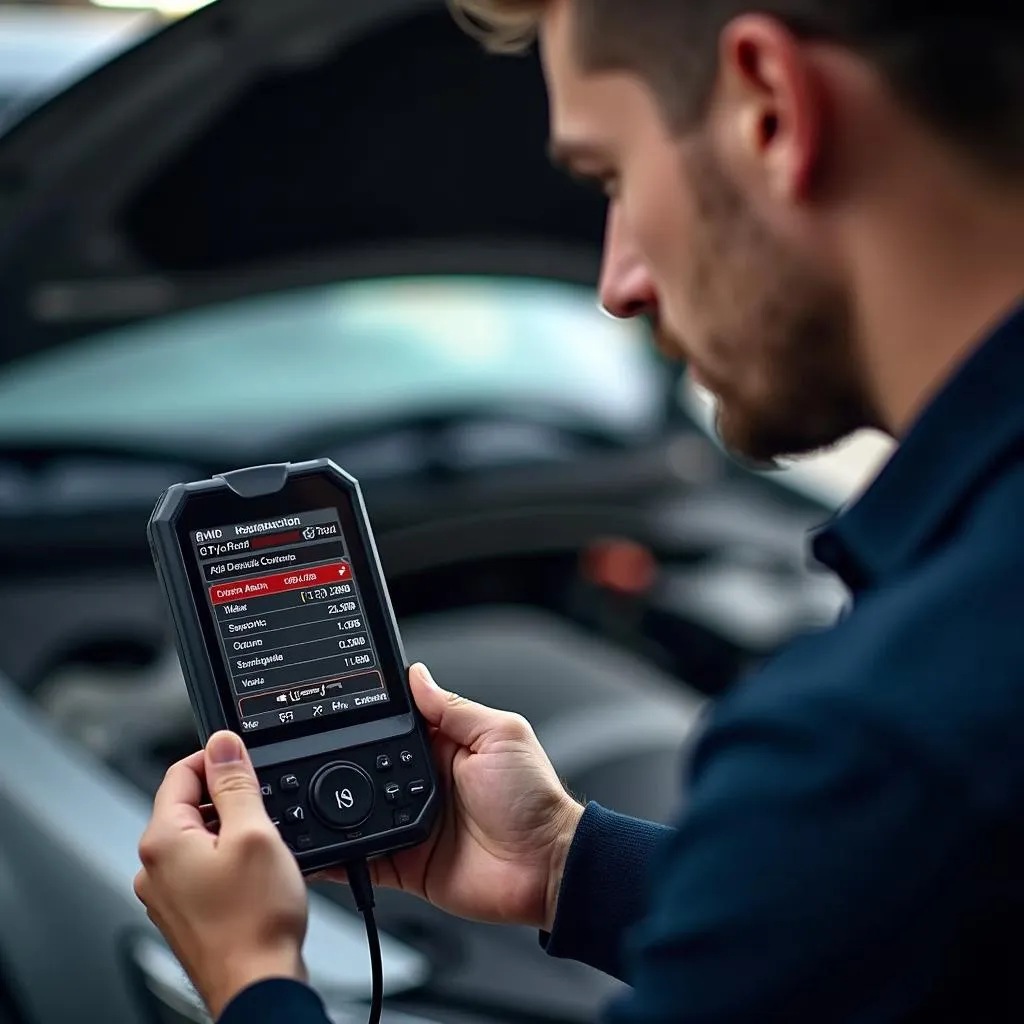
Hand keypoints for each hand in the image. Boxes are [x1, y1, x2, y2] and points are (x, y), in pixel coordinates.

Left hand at [134, 732, 307, 1019]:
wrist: (258, 986)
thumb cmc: (255, 920)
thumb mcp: (255, 833)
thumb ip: (236, 783)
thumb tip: (222, 744)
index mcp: (162, 841)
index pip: (181, 772)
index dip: (218, 758)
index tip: (247, 761)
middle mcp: (153, 868)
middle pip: (189, 805)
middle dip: (228, 798)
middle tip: (265, 810)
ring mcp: (166, 895)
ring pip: (199, 838)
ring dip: (231, 831)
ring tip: (265, 848)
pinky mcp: (185, 913)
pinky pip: (203, 868)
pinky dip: (229, 860)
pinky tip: (256, 876)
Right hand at [321, 664, 583, 931]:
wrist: (547, 867)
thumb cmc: (535, 799)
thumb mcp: (500, 736)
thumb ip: (454, 709)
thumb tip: (418, 676)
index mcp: (445, 748)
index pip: (397, 727)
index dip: (372, 720)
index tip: (339, 711)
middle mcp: (424, 784)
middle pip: (369, 770)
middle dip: (345, 766)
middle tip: (319, 759)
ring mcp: (413, 824)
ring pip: (360, 814)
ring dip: (338, 809)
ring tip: (313, 801)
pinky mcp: (408, 864)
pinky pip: (365, 859)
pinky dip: (340, 857)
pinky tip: (321, 849)